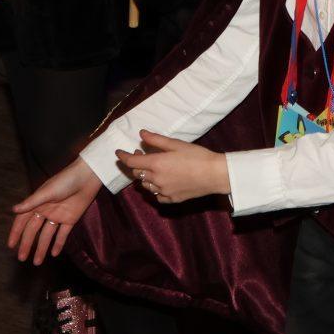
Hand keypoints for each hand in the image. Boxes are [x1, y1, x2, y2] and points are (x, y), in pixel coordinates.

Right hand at [8, 158, 98, 265]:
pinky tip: (54, 254)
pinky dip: (58, 243)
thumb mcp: (47, 192)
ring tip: (37, 262)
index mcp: (37, 204)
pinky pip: (63, 234)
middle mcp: (46, 211)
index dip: (16, 232)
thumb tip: (13, 210)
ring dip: (42, 248)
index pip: (23, 221)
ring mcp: (58, 216)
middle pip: (34, 231)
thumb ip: (31, 203)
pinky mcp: (71, 219)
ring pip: (47, 235)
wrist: (87, 177)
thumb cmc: (65, 181)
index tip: (11, 245)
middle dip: (27, 244)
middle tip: (21, 258)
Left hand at [115, 130, 229, 204]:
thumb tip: (141, 133)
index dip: (123, 156)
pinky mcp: (171, 199)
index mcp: (157, 164)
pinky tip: (163, 182)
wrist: (215, 175)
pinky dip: (156, 188)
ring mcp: (163, 191)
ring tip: (153, 168)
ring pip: (146, 185)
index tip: (118, 152)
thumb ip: (156, 140)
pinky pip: (157, 195)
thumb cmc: (198, 156)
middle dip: (136, 164)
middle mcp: (156, 180)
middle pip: (137, 173)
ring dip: (145, 176)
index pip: (132, 162)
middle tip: (142, 154)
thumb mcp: (177, 144)